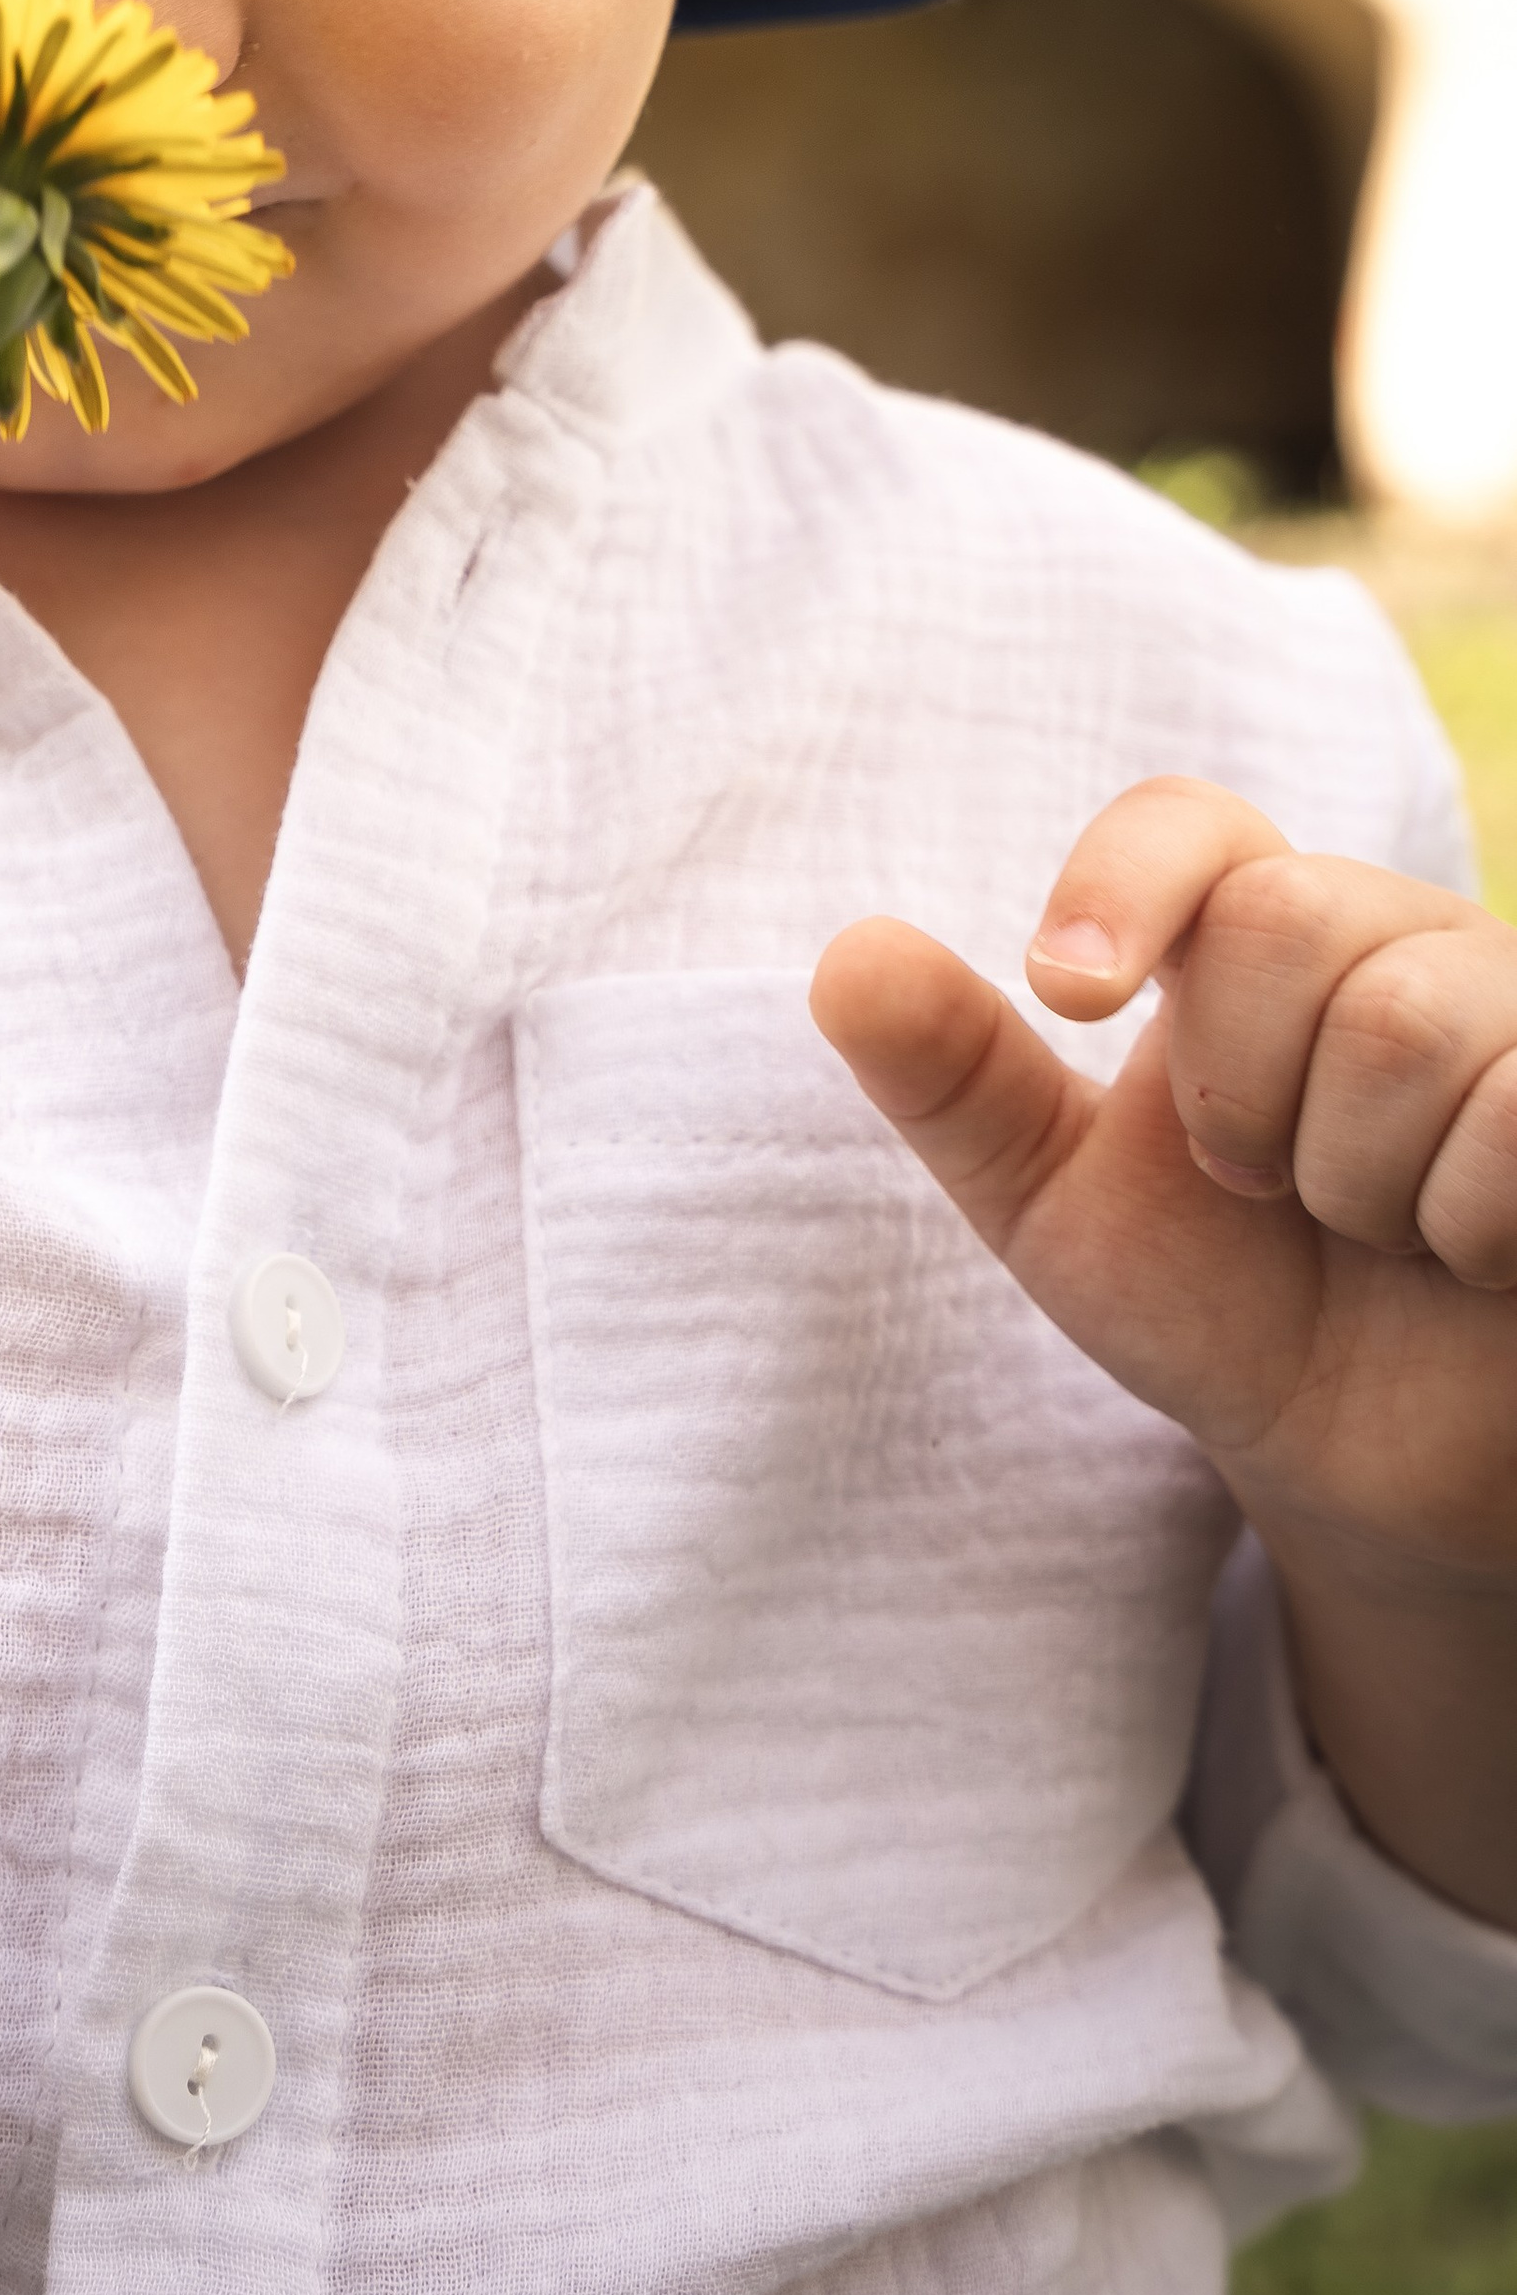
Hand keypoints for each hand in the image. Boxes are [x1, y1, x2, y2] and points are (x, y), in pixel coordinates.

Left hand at [813, 780, 1516, 1916]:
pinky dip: (1471, 1213)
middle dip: (1243, 1097)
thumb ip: (958, 1083)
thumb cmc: (1223, 1308)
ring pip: (1409, 1020)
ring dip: (1363, 1184)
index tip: (1066, 996)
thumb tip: (845, 961)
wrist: (1376, 1468)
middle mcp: (1392, 940)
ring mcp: (1509, 1013)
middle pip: (1286, 921)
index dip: (1121, 884)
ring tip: (1383, 1234)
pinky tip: (1477, 1257)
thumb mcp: (1060, 1207)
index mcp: (1248, 937)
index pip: (1188, 826)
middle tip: (1270, 1191)